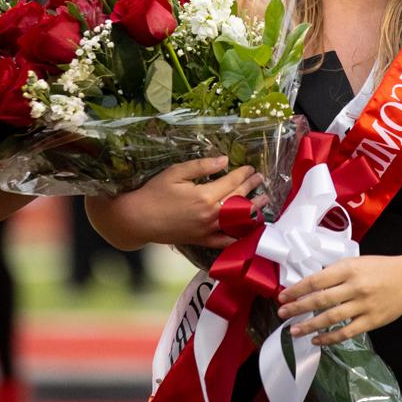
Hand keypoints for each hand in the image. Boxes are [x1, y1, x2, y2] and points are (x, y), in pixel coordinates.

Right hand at [86, 157, 262, 249]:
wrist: (139, 219)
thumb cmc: (154, 193)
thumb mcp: (176, 172)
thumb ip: (202, 166)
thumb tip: (224, 160)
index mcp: (204, 196)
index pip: (231, 183)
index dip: (243, 174)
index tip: (251, 168)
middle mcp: (210, 215)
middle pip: (238, 200)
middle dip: (251, 187)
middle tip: (260, 179)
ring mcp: (207, 230)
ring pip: (237, 221)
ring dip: (252, 210)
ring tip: (263, 201)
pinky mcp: (202, 240)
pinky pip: (225, 241)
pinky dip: (238, 236)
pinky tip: (247, 231)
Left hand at [275, 255, 401, 344]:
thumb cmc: (380, 268)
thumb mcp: (355, 262)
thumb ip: (335, 273)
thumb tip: (310, 285)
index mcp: (347, 268)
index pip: (315, 280)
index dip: (297, 289)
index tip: (282, 296)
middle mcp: (354, 287)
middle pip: (319, 300)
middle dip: (297, 308)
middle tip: (282, 314)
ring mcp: (363, 306)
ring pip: (330, 318)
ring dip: (309, 325)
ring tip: (294, 331)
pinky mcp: (372, 322)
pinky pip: (346, 332)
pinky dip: (329, 338)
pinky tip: (317, 340)